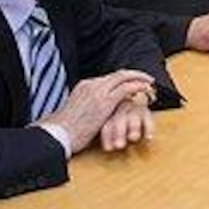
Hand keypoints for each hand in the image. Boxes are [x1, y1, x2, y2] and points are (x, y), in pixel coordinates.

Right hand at [37, 69, 153, 153]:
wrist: (57, 134)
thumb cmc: (65, 130)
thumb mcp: (77, 112)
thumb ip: (89, 106)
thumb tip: (95, 112)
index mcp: (85, 85)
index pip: (109, 78)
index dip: (124, 79)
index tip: (133, 83)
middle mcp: (92, 84)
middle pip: (118, 74)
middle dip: (135, 75)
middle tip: (147, 79)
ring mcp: (98, 91)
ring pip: (124, 77)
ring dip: (140, 79)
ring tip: (150, 83)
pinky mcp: (105, 101)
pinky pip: (126, 88)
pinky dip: (139, 86)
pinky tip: (147, 89)